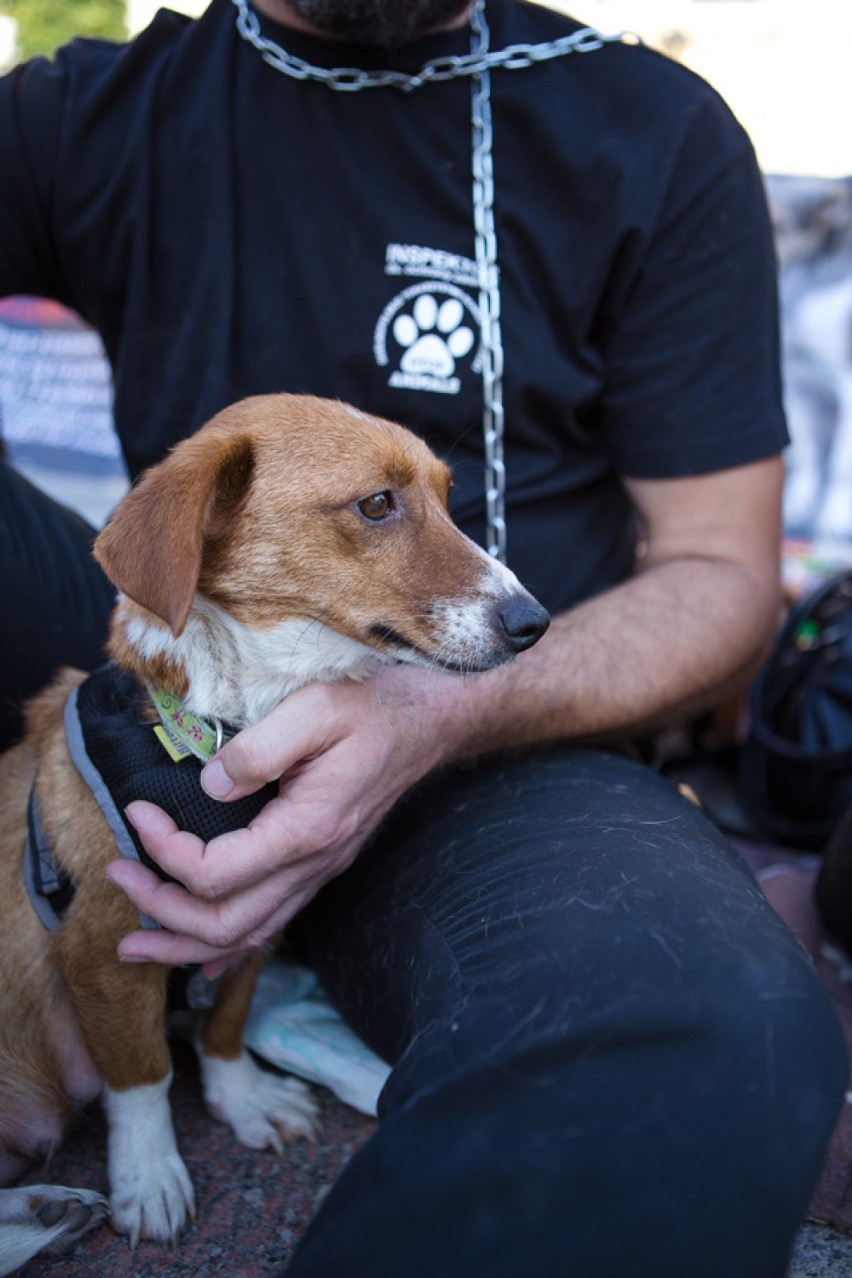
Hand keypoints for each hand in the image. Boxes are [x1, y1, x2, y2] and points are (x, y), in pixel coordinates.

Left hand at [105, 666, 468, 975]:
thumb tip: (209, 787)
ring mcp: (319, 870)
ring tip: (134, 944)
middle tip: (115, 877)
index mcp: (306, 830)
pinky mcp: (320, 864)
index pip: (214, 873)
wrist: (428, 719)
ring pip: (246, 937)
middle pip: (224, 924)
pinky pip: (270, 924)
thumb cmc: (372, 706)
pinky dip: (228, 947)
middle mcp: (313, 864)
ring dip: (184, 944)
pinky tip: (202, 956)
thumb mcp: (313, 709)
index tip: (136, 811)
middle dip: (160, 912)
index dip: (162, 851)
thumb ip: (258, 749)